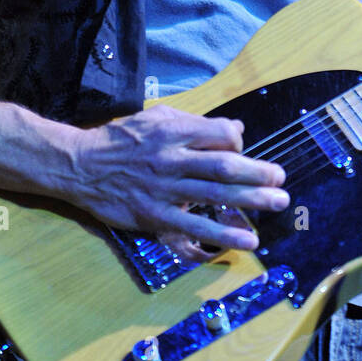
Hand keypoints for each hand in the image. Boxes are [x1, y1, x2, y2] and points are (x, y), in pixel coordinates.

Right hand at [73, 104, 287, 257]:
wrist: (80, 165)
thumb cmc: (122, 139)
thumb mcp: (157, 118)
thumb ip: (196, 123)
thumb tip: (236, 131)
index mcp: (173, 132)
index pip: (220, 136)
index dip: (240, 144)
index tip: (248, 153)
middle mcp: (171, 161)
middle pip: (223, 168)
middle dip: (258, 174)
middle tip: (281, 181)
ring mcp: (163, 191)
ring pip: (213, 198)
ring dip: (249, 203)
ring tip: (277, 205)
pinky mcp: (154, 217)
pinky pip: (191, 229)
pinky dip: (219, 237)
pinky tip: (243, 242)